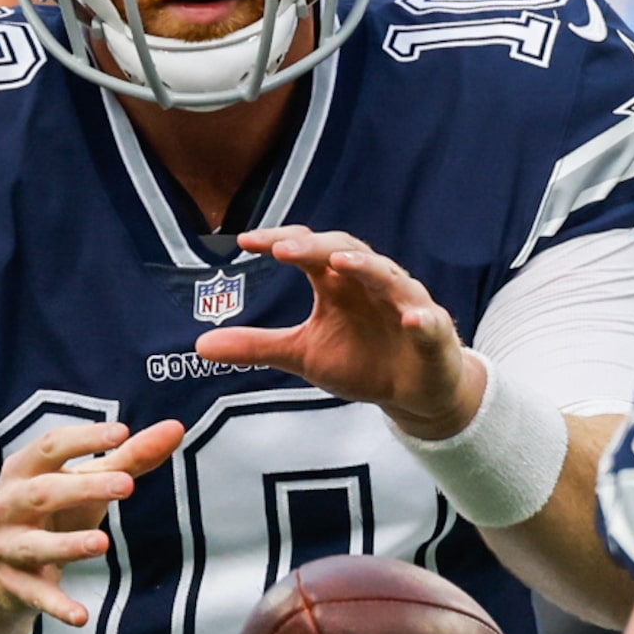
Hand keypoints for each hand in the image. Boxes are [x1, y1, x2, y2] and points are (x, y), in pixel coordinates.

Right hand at [0, 418, 183, 626]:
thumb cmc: (52, 510)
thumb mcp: (84, 483)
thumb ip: (129, 457)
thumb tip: (176, 429)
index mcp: (24, 470)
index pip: (50, 446)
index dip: (84, 438)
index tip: (122, 432)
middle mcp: (9, 505)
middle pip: (43, 492)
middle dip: (84, 488)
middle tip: (127, 485)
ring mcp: (8, 546)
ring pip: (35, 545)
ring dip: (68, 545)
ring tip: (102, 543)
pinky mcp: (14, 584)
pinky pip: (36, 595)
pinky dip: (58, 606)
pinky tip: (81, 616)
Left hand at [197, 228, 482, 438]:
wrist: (413, 391)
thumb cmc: (362, 361)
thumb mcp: (303, 354)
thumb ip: (258, 346)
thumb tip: (200, 344)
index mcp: (338, 283)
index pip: (307, 250)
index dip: (280, 242)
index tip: (244, 242)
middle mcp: (371, 283)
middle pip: (345, 251)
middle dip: (316, 248)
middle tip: (284, 249)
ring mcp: (406, 303)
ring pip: (388, 276)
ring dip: (366, 267)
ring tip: (340, 263)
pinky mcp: (433, 332)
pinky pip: (429, 320)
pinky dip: (421, 318)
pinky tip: (411, 319)